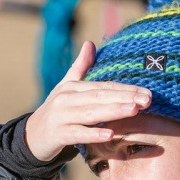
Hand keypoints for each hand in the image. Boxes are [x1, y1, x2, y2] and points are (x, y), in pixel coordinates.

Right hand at [26, 41, 151, 160]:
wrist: (31, 136)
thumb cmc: (55, 111)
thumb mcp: (66, 88)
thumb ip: (80, 67)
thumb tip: (90, 43)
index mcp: (72, 87)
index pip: (103, 87)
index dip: (125, 89)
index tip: (147, 92)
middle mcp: (66, 99)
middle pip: (99, 97)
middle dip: (125, 98)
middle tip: (148, 100)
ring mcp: (61, 116)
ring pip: (90, 113)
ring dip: (113, 111)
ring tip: (134, 110)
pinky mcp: (57, 134)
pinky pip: (77, 134)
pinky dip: (93, 134)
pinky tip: (110, 134)